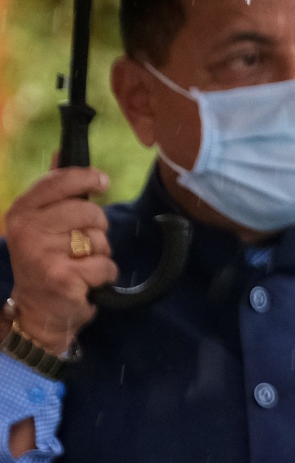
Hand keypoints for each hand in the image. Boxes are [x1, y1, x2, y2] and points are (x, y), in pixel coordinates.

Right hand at [3, 167, 115, 353]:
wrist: (38, 310)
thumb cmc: (45, 260)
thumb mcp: (41, 223)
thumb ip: (53, 190)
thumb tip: (60, 152)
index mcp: (21, 212)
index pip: (58, 182)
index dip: (86, 178)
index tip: (102, 182)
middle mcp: (27, 230)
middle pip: (88, 211)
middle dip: (96, 227)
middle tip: (83, 243)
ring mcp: (42, 254)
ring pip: (99, 239)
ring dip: (99, 252)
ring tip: (79, 263)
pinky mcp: (62, 277)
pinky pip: (105, 265)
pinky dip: (104, 274)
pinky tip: (86, 281)